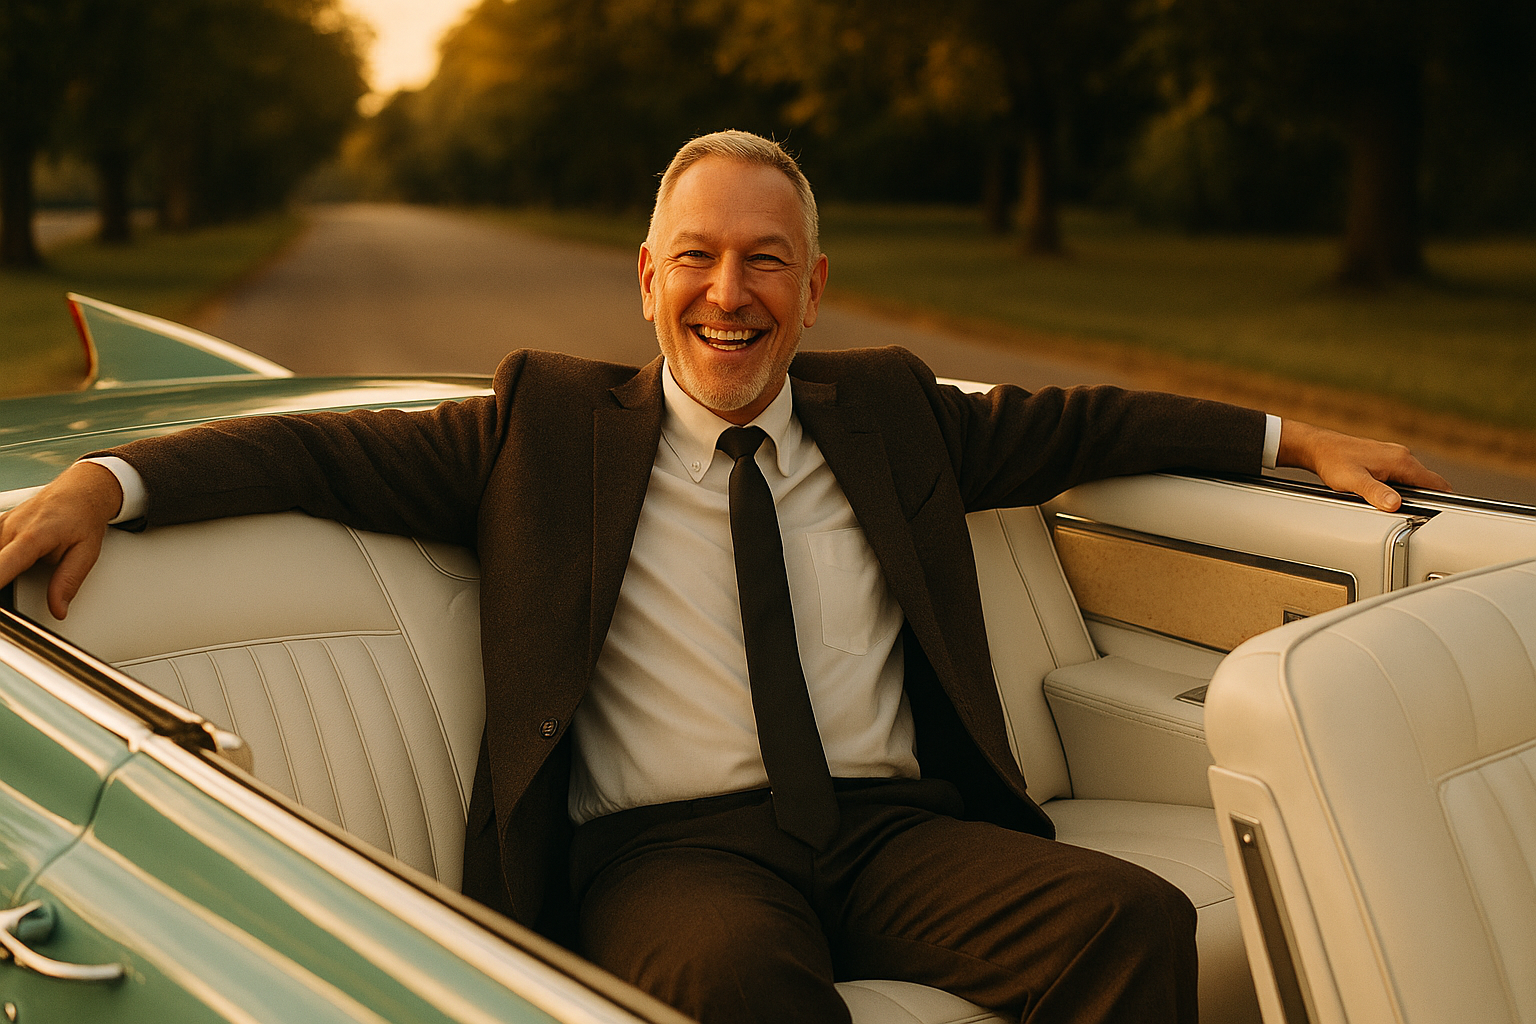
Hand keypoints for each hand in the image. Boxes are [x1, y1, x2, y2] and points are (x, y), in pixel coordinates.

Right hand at [0, 462, 123, 619]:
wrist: (81, 491)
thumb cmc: (84, 518)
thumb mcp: (86, 553)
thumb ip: (68, 582)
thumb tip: (58, 609)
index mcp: (32, 538)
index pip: (2, 567)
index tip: (0, 604)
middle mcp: (12, 529)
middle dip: (3, 576)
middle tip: (31, 574)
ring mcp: (3, 524)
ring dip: (5, 567)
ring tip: (29, 566)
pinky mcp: (0, 523)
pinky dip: (3, 558)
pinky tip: (13, 561)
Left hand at [1276, 420, 1449, 511]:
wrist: (1318, 447)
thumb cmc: (1333, 461)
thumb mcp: (1354, 481)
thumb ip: (1376, 493)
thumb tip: (1395, 503)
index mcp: (1401, 461)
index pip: (1436, 483)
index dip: (1444, 499)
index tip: (1445, 514)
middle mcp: (1401, 456)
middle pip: (1427, 482)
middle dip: (1427, 499)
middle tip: (1422, 517)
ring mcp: (1394, 456)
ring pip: (1414, 479)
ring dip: (1412, 494)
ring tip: (1402, 509)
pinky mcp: (1384, 459)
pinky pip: (1401, 476)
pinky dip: (1401, 488)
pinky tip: (1388, 497)